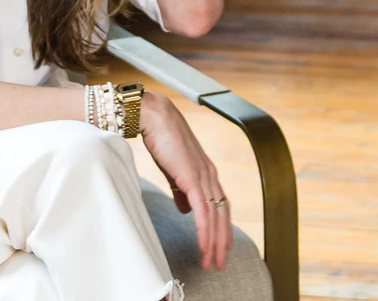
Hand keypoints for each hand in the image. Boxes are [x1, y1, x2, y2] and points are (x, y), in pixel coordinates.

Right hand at [140, 91, 231, 270]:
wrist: (155, 116)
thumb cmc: (161, 136)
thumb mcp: (173, 167)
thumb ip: (180, 188)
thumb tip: (185, 208)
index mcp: (206, 170)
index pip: (219, 204)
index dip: (221, 226)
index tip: (219, 245)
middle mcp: (209, 174)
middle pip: (223, 214)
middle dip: (222, 240)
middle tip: (219, 262)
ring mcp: (203, 176)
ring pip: (215, 217)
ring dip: (214, 241)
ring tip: (211, 261)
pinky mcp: (193, 178)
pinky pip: (203, 211)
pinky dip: (205, 231)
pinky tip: (203, 244)